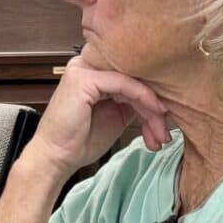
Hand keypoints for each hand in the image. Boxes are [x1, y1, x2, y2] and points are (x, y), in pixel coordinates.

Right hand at [24, 56, 170, 178]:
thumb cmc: (78, 140)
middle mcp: (86, 65)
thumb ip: (132, 100)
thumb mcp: (116, 115)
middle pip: (134, 78)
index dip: (152, 97)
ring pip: (133, 81)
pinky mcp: (84, 79)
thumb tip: (161, 96)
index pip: (131, 76)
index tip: (165, 122)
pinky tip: (154, 115)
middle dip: (155, 107)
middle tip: (164, 132)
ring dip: (152, 108)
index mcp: (92, 72)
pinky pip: (124, 83)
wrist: (56, 157)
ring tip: (159, 133)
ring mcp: (83, 69)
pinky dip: (143, 99)